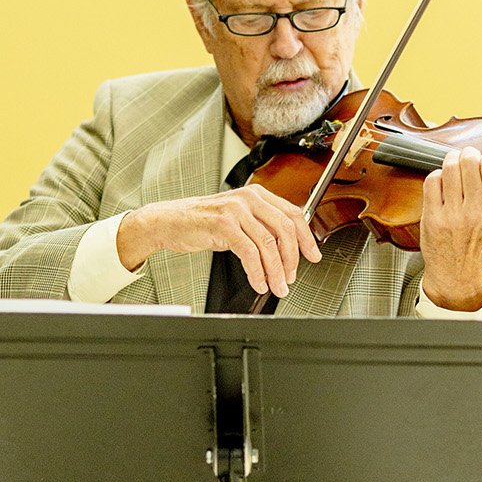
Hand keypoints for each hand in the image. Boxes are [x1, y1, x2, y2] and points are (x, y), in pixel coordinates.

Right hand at [118, 188, 323, 297]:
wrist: (168, 222)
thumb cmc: (200, 222)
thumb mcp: (236, 219)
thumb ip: (259, 226)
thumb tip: (285, 249)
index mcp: (256, 195)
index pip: (293, 214)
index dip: (307, 238)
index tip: (313, 256)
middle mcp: (249, 198)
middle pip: (285, 230)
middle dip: (292, 259)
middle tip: (291, 278)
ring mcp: (236, 210)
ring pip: (269, 244)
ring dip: (275, 271)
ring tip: (276, 286)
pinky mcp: (223, 224)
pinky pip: (249, 253)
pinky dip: (257, 272)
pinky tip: (258, 282)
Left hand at [419, 143, 481, 309]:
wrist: (458, 272)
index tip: (481, 162)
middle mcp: (478, 212)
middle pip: (468, 163)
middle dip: (465, 155)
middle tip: (464, 157)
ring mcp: (453, 216)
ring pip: (449, 169)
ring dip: (449, 161)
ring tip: (452, 164)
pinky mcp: (432, 218)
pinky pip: (432, 182)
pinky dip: (435, 176)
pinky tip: (440, 181)